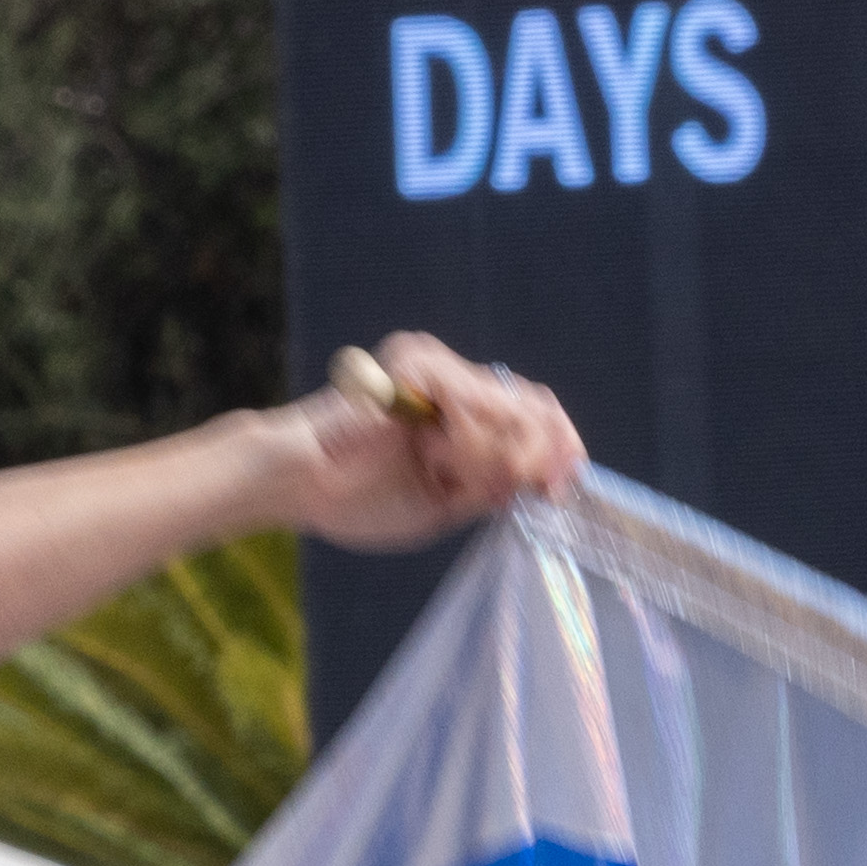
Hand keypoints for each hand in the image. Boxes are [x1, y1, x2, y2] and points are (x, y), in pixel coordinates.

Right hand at [280, 336, 584, 546]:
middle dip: (542, 455)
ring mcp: (438, 367)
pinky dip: (469, 440)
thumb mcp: (445, 502)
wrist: (301, 483)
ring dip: (493, 456)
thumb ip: (492, 487)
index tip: (565, 487)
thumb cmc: (360, 496)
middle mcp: (455, 381)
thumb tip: (543, 479)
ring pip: (509, 410)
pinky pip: (474, 404)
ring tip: (450, 473)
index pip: (531, 416)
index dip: (557, 449)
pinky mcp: (420, 364)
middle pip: (532, 407)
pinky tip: (437, 455)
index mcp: (461, 411)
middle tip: (543, 489)